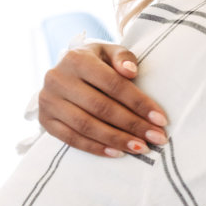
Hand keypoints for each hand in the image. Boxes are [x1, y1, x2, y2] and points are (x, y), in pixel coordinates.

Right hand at [39, 43, 167, 156]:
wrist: (65, 72)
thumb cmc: (95, 62)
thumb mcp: (109, 52)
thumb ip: (123, 57)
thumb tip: (131, 71)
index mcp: (76, 59)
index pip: (113, 84)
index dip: (139, 103)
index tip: (160, 119)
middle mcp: (57, 79)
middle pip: (101, 107)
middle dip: (132, 125)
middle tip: (156, 138)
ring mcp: (48, 102)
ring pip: (86, 126)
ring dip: (116, 140)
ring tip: (140, 148)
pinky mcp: (45, 121)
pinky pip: (71, 139)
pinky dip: (95, 148)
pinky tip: (117, 153)